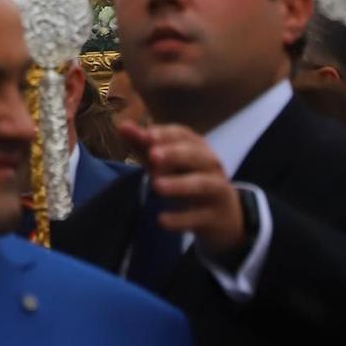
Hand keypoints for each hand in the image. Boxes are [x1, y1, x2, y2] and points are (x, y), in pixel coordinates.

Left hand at [118, 121, 245, 257]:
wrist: (224, 216)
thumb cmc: (188, 180)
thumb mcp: (167, 163)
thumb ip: (144, 145)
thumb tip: (120, 125)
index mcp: (198, 148)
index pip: (184, 135)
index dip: (166, 134)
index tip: (147, 134)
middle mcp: (210, 165)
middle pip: (196, 155)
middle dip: (174, 153)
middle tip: (153, 155)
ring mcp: (216, 190)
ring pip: (202, 184)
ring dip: (179, 184)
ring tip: (156, 185)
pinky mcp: (215, 216)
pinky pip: (198, 217)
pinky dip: (180, 219)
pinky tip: (161, 220)